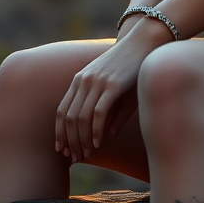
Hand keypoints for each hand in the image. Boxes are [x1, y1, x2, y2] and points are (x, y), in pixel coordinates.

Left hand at [55, 19, 171, 161]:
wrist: (143, 44)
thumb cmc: (130, 68)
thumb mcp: (114, 90)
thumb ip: (107, 112)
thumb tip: (104, 137)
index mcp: (79, 80)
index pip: (61, 110)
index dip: (59, 133)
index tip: (61, 150)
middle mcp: (83, 80)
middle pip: (68, 117)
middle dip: (70, 141)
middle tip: (74, 158)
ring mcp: (97, 82)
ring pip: (81, 117)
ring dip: (82, 139)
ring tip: (86, 154)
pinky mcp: (112, 85)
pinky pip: (98, 112)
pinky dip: (96, 130)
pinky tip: (98, 142)